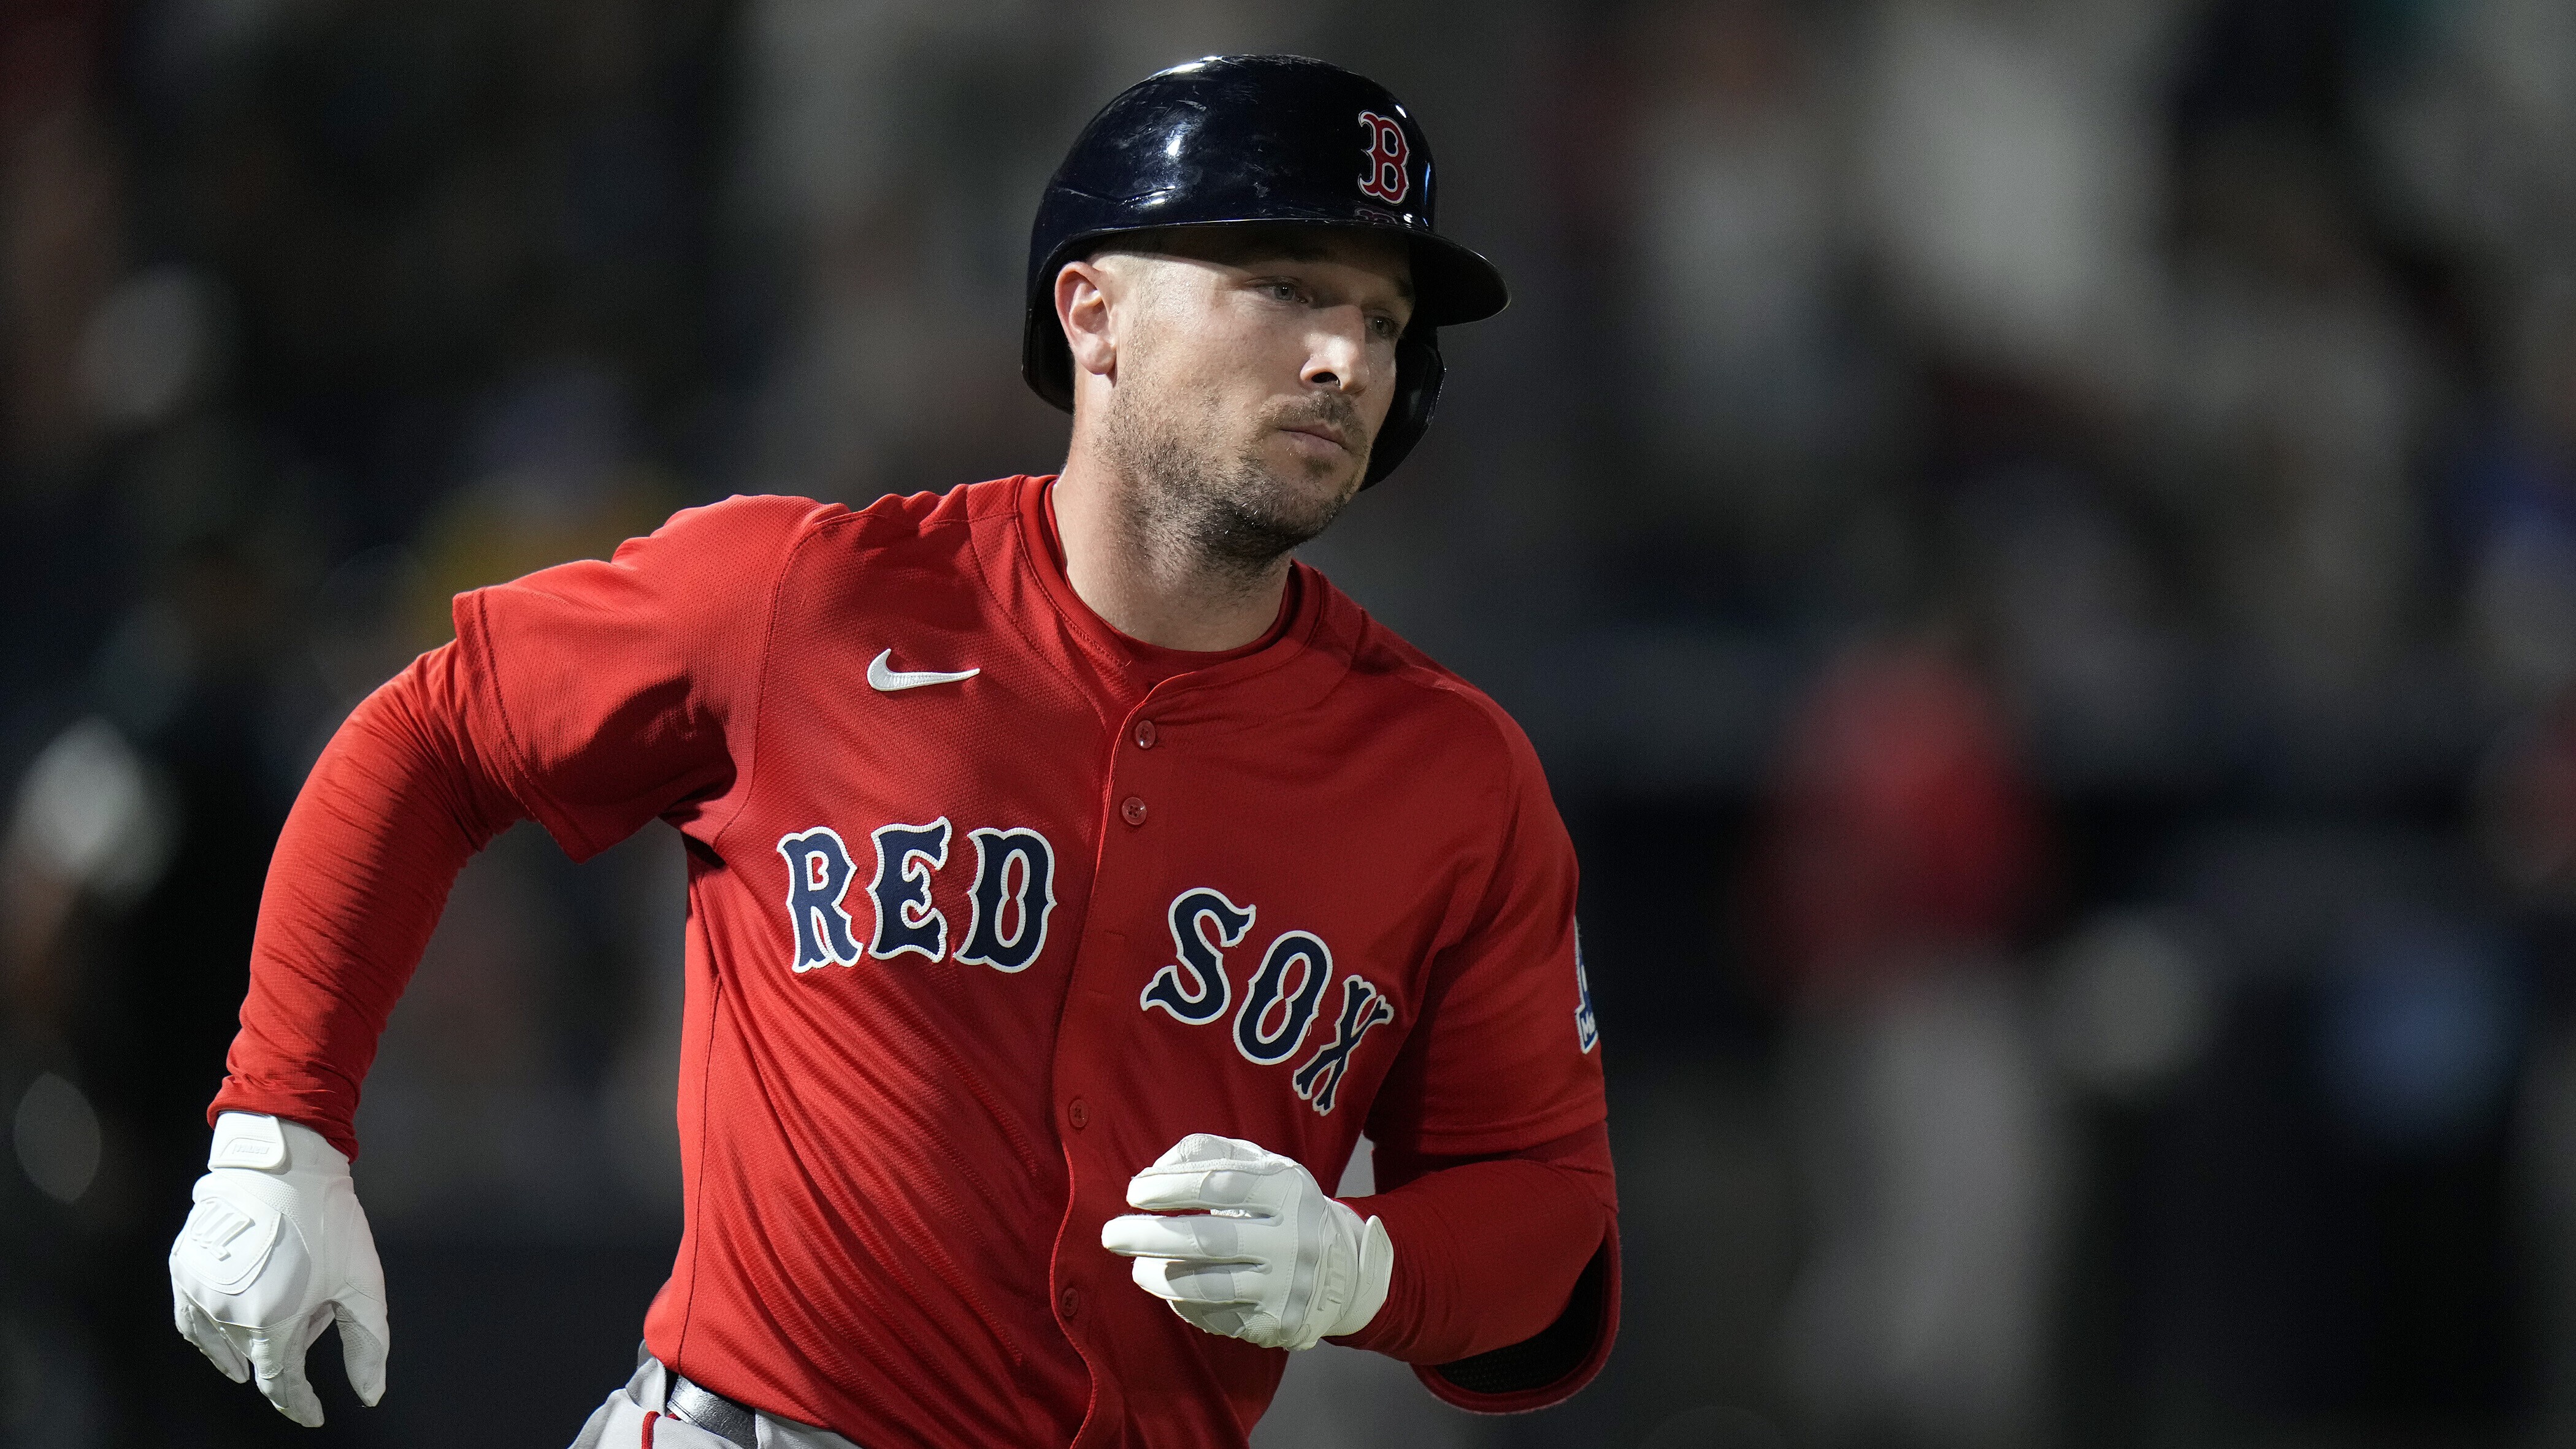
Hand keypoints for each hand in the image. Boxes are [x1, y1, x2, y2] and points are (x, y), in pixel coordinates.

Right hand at [168, 1112, 389, 1424]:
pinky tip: (225, 1342)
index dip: (299, 1402)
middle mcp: (228, 1314)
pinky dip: (210, 1338)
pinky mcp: (182, 1271)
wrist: (284, 1165)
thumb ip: (367, 1344)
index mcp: (272, 1321)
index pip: (281, 1383)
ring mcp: (199, 1293)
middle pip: (260, 1355)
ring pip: (226, 1340)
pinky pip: (191, 1323)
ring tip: (282, 1302)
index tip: (313, 1414)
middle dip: (291, 1341)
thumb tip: (370, 1394)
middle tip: (317, 1300)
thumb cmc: (328, 1221)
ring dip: (255, 1336)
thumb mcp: (362, 1282)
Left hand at [1100, 1132, 1391, 1351]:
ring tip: (1136, 1268)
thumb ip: (1208, 1151)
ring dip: (1160, 1277)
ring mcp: (1287, 1285)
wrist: (1341, 1268)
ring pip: (1209, 1285)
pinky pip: (1217, 1316)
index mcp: (1288, 1190)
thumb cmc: (1281, 1207)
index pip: (1219, 1184)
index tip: (1134, 1192)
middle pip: (1209, 1239)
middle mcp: (1292, 1239)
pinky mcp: (1278, 1323)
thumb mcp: (1260, 1164)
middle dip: (1150, 1236)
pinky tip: (1171, 1290)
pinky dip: (1185, 1303)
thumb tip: (1154, 1171)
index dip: (1171, 1186)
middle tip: (1111, 1234)